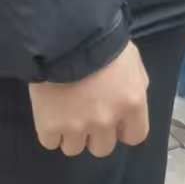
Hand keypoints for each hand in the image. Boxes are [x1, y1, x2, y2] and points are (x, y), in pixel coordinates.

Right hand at [28, 41, 148, 158]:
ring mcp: (77, 126)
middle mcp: (106, 121)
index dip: (124, 129)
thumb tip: (130, 104)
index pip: (135, 137)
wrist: (67, 34)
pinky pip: (50, 143)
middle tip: (87, 113)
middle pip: (102, 148)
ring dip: (71, 134)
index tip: (116, 121)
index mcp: (132, 104)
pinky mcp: (49, 126)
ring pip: (74, 148)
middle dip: (96, 134)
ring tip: (66, 111)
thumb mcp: (133, 62)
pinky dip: (50, 131)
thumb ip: (135, 87)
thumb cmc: (105, 43)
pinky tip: (51, 112)